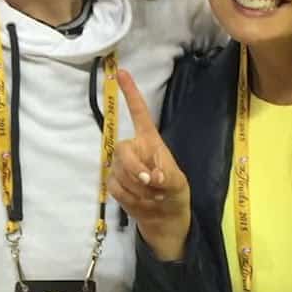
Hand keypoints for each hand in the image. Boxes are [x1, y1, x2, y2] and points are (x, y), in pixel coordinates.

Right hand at [107, 70, 189, 261]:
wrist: (164, 220)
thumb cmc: (175, 194)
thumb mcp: (178, 185)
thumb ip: (166, 177)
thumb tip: (149, 176)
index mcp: (150, 140)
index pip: (139, 113)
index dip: (130, 93)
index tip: (120, 72)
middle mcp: (133, 148)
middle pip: (122, 149)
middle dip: (134, 168)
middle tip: (150, 183)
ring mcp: (121, 166)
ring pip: (119, 172)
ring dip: (138, 189)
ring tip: (152, 196)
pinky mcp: (113, 182)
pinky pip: (115, 186)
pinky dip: (130, 198)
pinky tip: (141, 202)